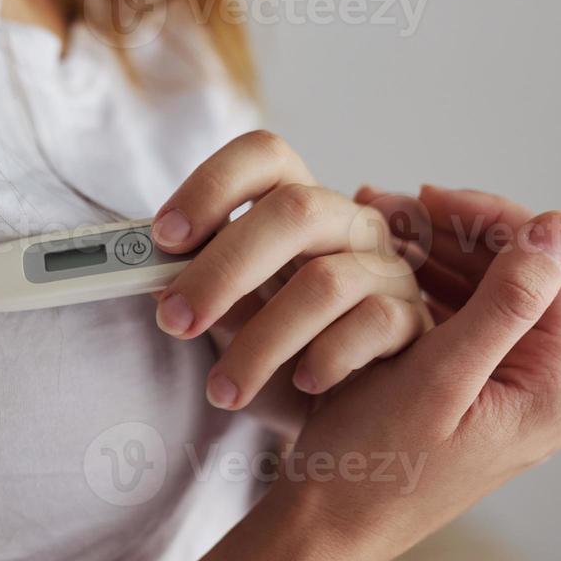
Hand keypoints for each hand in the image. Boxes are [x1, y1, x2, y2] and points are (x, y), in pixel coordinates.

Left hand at [151, 132, 431, 428]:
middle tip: (174, 321)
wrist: (340, 405)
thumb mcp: (230, 311)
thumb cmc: (279, 345)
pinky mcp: (411, 318)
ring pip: (325, 283)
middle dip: (222, 269)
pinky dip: (327, 358)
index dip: (211, 185)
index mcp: (296, 202)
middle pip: (293, 211)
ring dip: (261, 342)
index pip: (263, 155)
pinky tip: (302, 383)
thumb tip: (148, 280)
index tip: (164, 237)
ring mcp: (385, 267)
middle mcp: (347, 222)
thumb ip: (196, 285)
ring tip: (223, 389)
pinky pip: (373, 326)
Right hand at [267, 186, 560, 560]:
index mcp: (555, 386)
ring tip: (376, 226)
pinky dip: (428, 286)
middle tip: (388, 206)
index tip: (425, 195)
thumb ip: (506, 302)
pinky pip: (464, 319)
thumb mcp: (439, 375)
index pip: (555, 268)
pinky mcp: (475, 394)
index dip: (496, 219)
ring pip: (490, 292)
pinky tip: (381, 264)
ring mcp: (511, 392)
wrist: (325, 528)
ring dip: (440, 253)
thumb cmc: (374, 462)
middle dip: (459, 232)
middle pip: (524, 276)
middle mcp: (546, 389)